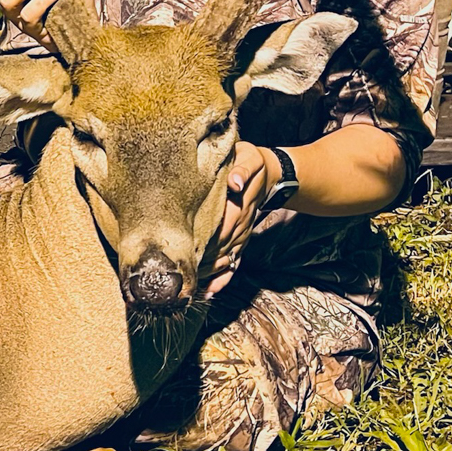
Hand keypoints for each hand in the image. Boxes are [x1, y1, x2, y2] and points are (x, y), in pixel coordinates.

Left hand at [205, 142, 281, 298]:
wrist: (270, 173)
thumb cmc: (251, 162)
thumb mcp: (249, 158)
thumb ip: (242, 169)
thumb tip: (235, 183)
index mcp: (239, 203)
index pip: (223, 225)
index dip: (208, 239)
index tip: (191, 252)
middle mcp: (241, 223)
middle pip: (221, 247)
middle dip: (203, 261)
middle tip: (181, 275)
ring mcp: (242, 234)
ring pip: (227, 258)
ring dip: (210, 273)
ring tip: (190, 287)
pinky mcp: (241, 239)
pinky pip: (234, 262)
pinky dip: (223, 279)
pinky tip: (210, 292)